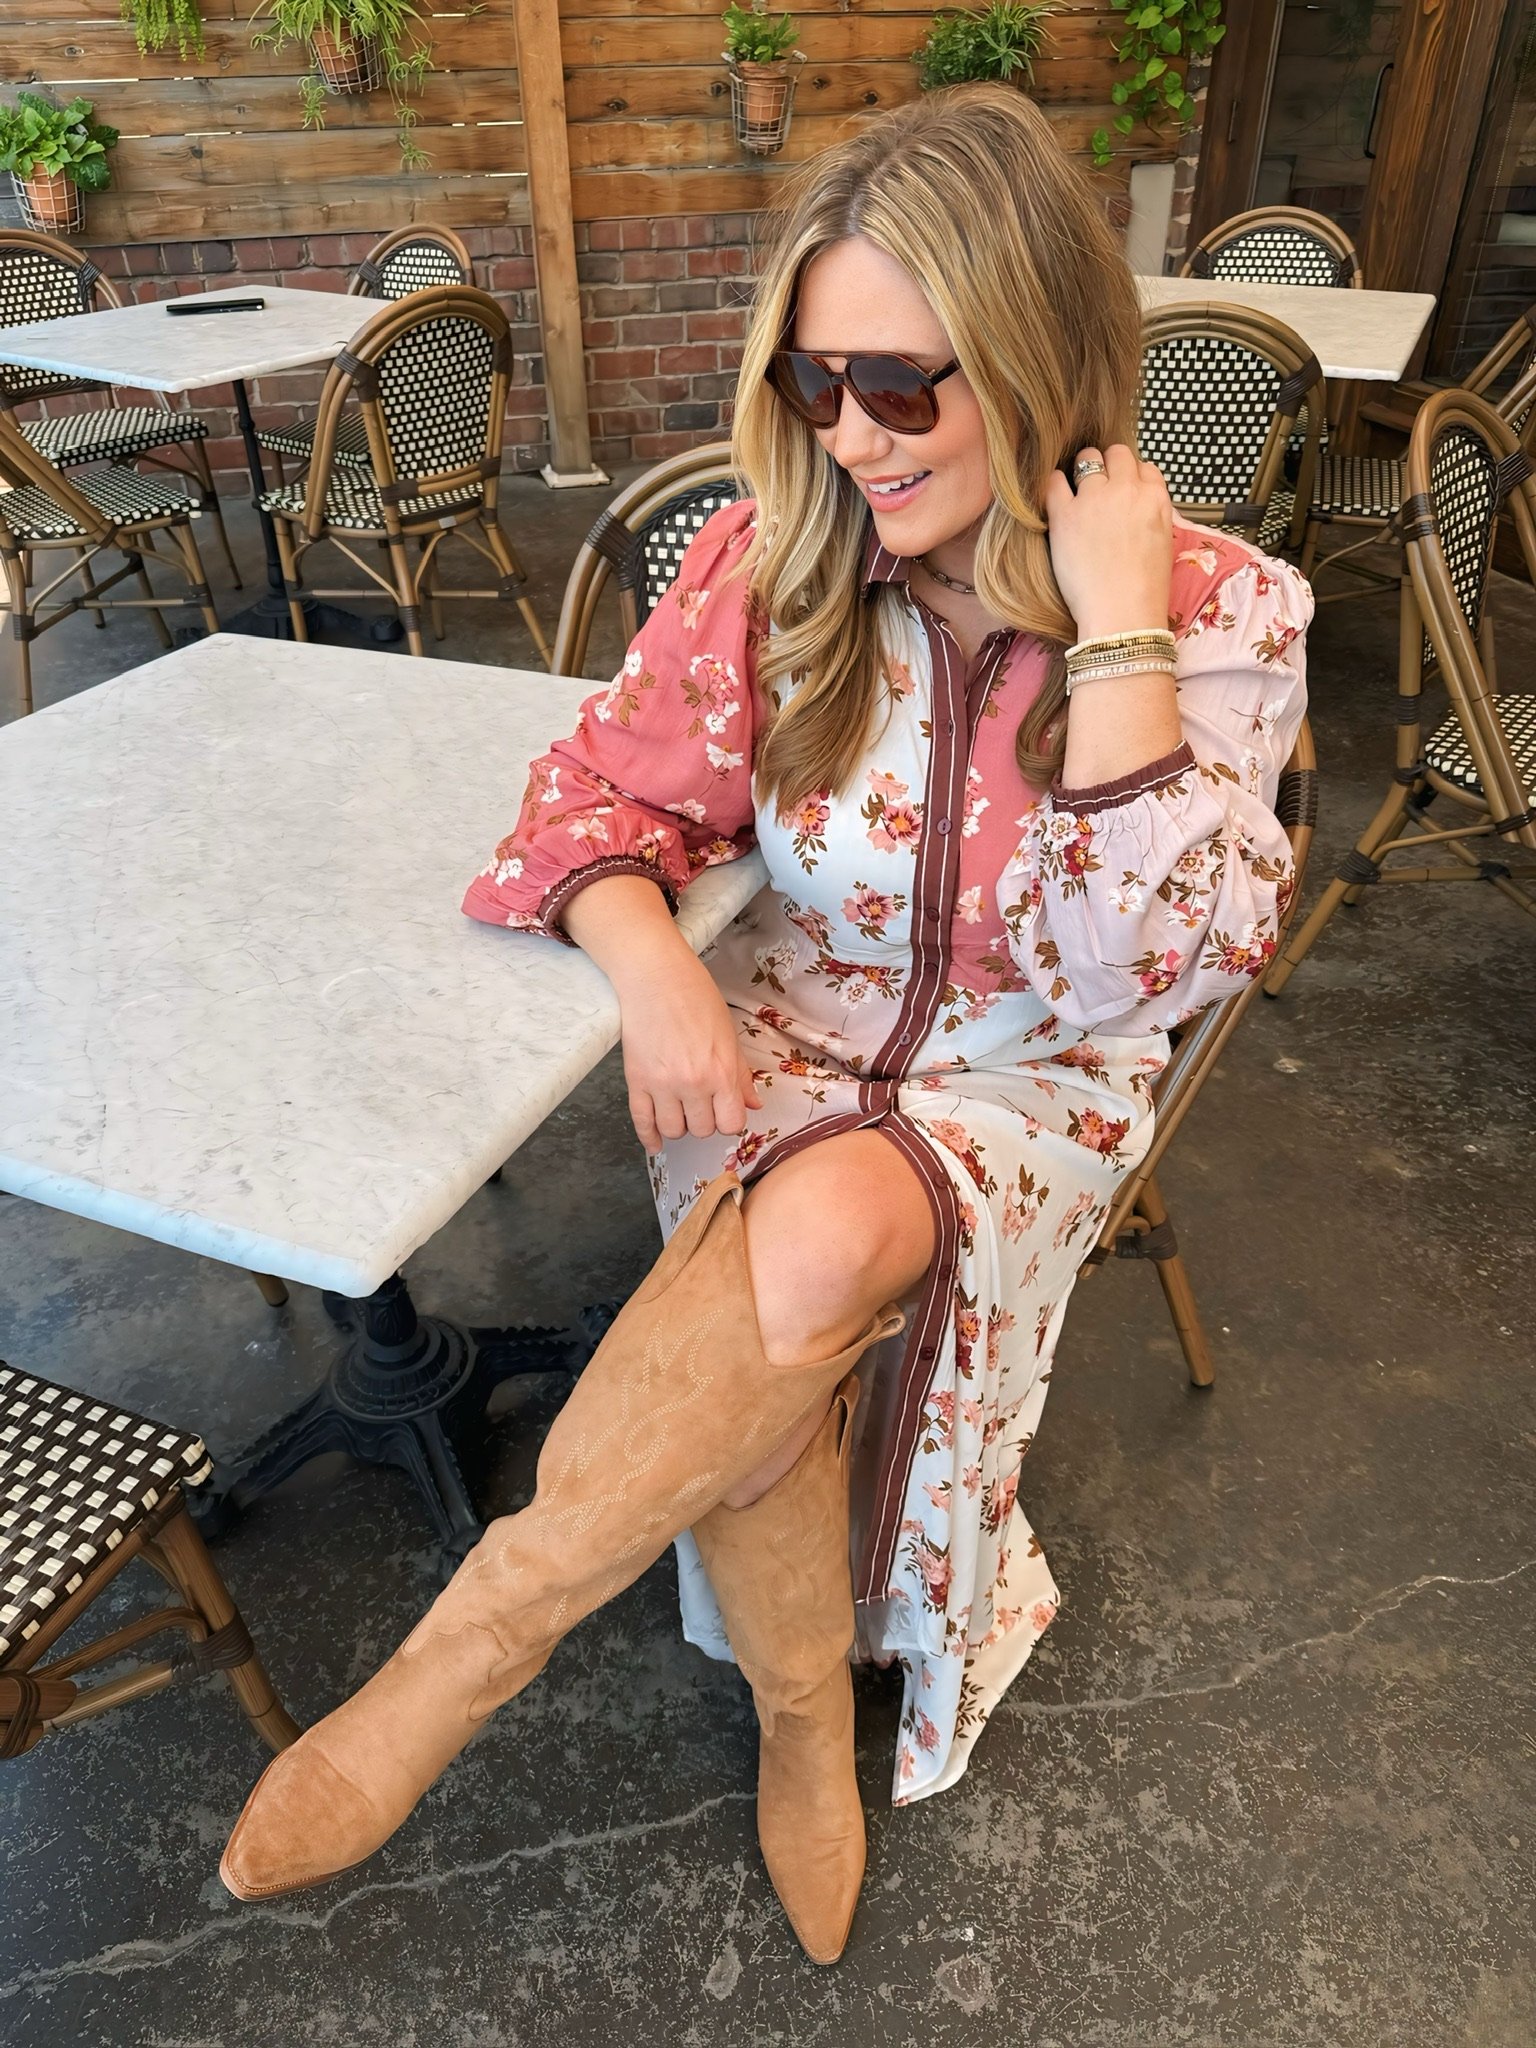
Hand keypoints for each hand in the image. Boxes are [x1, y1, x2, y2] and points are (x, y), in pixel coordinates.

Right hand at [614, 944, 761, 1153]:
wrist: (656, 978)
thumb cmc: (697, 999)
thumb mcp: (729, 1035)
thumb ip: (741, 1075)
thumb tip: (753, 1105)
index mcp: (721, 1073)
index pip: (730, 1123)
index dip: (728, 1120)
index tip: (724, 1111)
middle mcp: (693, 1085)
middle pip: (702, 1130)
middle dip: (704, 1121)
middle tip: (700, 1104)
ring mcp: (662, 1085)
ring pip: (673, 1130)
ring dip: (679, 1125)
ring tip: (680, 1110)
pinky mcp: (636, 1081)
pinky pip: (642, 1122)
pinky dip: (649, 1137)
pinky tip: (655, 1143)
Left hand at [1045, 443, 1172, 639]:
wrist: (1123, 615)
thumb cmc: (1145, 590)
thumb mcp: (1163, 542)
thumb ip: (1153, 514)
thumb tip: (1139, 504)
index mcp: (1155, 498)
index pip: (1144, 467)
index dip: (1131, 479)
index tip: (1123, 495)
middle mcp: (1127, 490)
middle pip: (1117, 453)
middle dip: (1108, 466)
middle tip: (1098, 489)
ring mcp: (1095, 499)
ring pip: (1087, 459)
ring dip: (1082, 471)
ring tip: (1078, 494)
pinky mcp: (1065, 514)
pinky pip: (1054, 481)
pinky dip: (1054, 485)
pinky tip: (1056, 501)